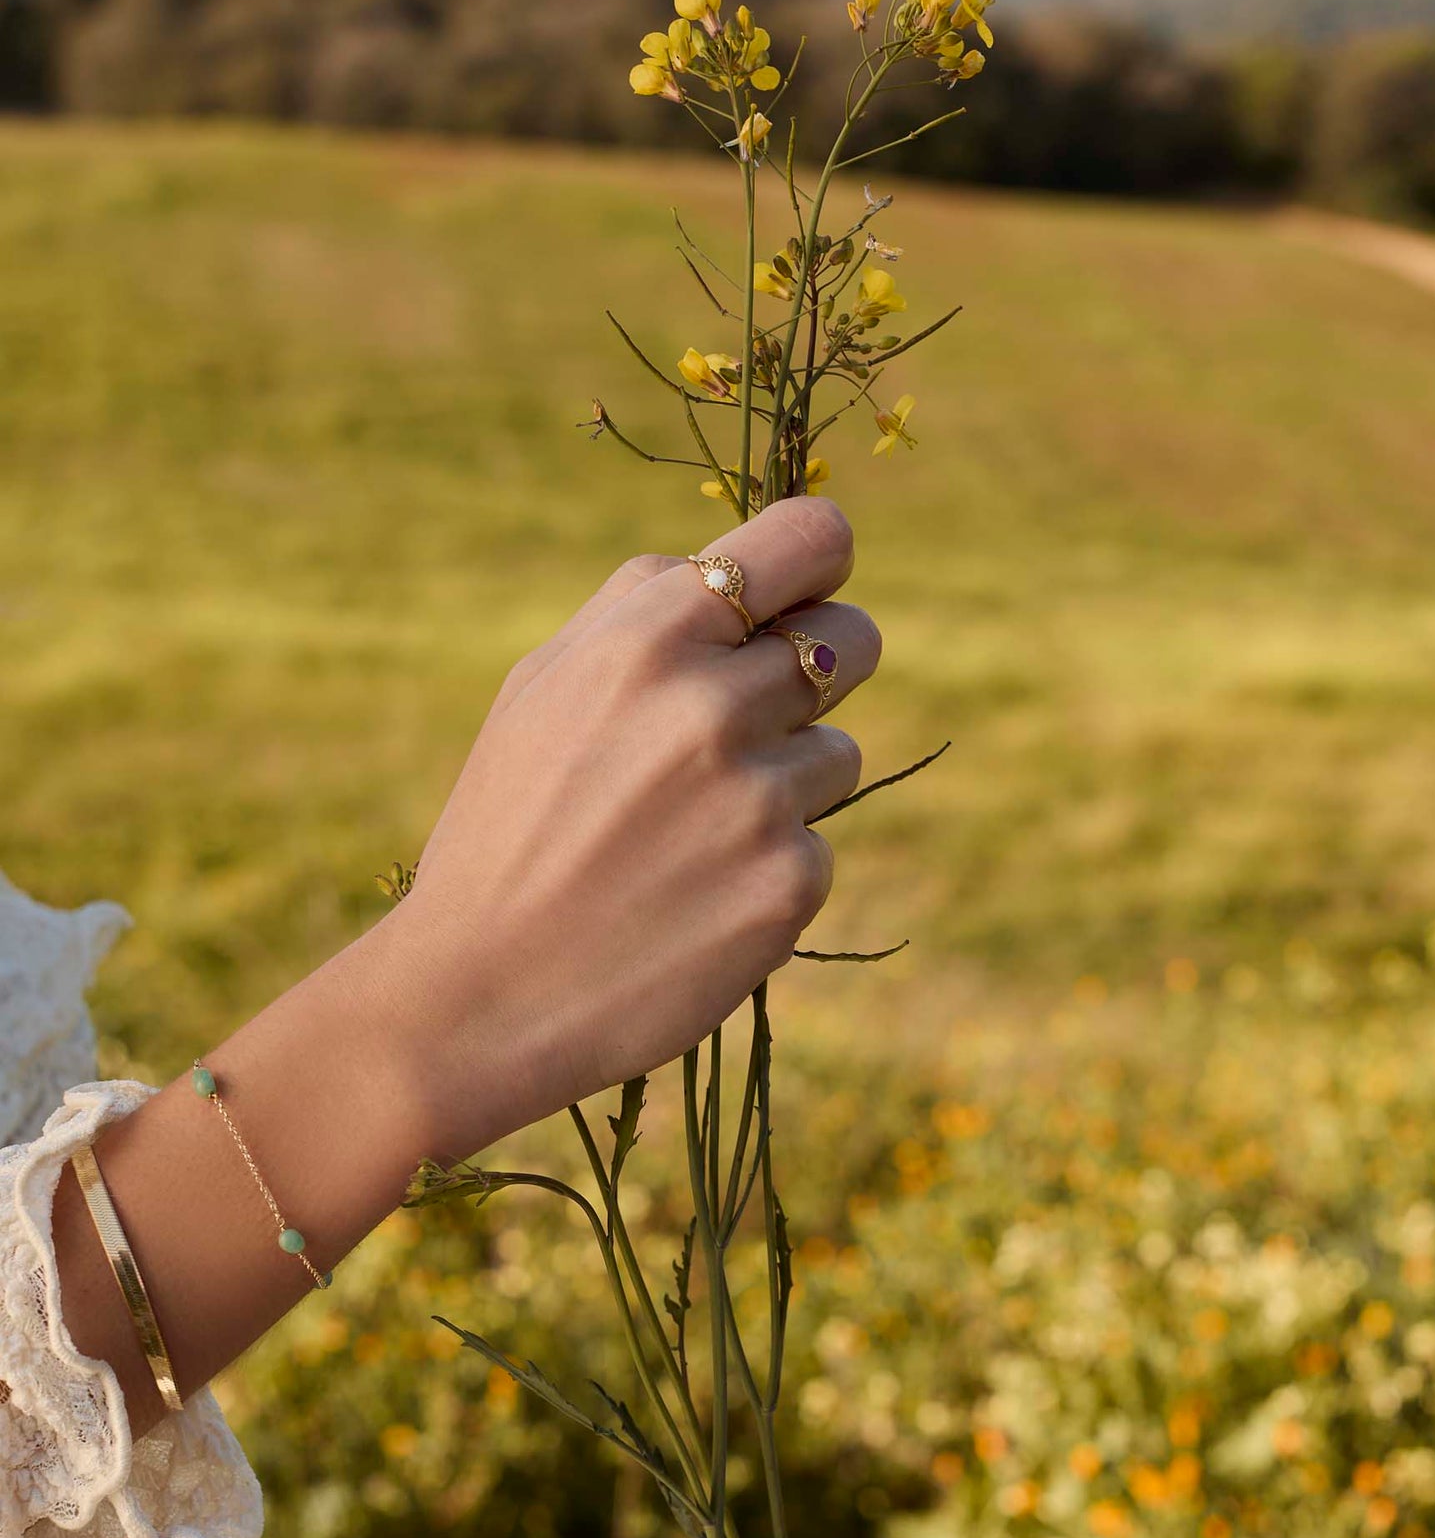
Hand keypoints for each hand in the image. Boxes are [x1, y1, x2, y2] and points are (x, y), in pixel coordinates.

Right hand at [382, 496, 879, 1159]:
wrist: (479, 997)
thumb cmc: (505, 833)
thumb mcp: (539, 689)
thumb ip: (637, 615)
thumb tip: (725, 569)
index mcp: (648, 637)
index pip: (810, 540)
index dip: (819, 563)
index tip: (806, 593)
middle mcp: (714, 705)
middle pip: (851, 641)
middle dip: (823, 667)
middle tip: (758, 717)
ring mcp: (760, 797)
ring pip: (838, 753)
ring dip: (785, 782)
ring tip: (688, 833)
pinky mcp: (789, 883)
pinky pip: (817, 848)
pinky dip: (768, 870)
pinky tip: (692, 900)